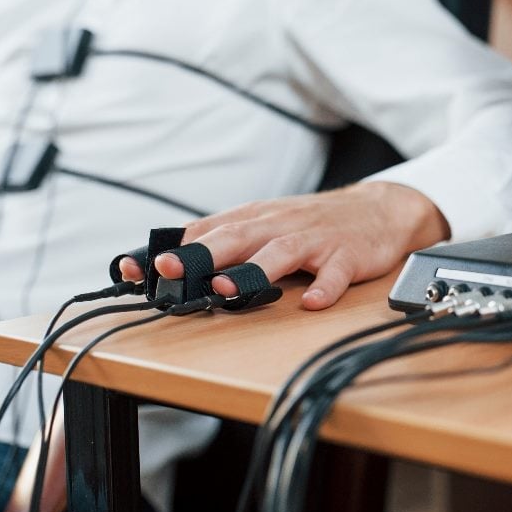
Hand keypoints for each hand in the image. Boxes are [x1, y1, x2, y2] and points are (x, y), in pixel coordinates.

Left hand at [117, 181, 449, 308]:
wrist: (378, 209)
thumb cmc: (310, 224)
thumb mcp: (264, 224)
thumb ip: (223, 242)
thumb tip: (169, 265)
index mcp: (254, 219)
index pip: (204, 231)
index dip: (169, 248)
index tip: (133, 266)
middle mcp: (279, 226)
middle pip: (236, 236)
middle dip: (199, 253)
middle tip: (170, 270)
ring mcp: (314, 240)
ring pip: (281, 253)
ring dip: (253, 270)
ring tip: (228, 289)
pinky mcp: (347, 256)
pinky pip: (335, 274)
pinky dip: (325, 287)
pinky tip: (315, 302)